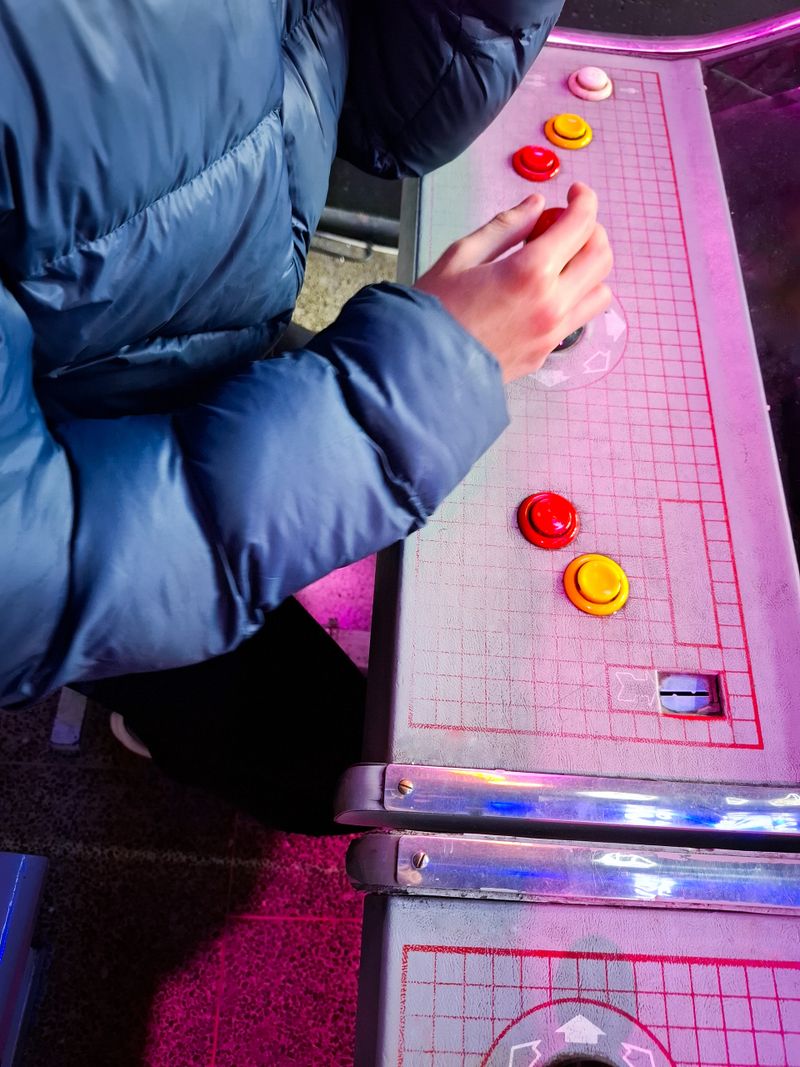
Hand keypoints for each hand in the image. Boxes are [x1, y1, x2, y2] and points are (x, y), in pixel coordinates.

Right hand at [415, 182, 612, 382]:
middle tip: (565, 226)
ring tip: (558, 263)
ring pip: (600, 292)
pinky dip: (573, 298)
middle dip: (590, 231)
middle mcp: (551, 304)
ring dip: (588, 269)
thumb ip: (506, 227)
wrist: (420, 368)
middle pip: (601, 256)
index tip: (575, 193)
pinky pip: (577, 319)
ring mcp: (552, 333)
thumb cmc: (432, 314)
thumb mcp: (462, 255)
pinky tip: (545, 292)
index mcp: (530, 272)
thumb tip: (535, 207)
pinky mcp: (545, 352)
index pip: (581, 223)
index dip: (584, 199)